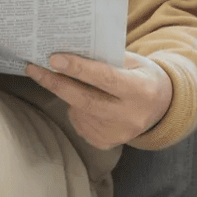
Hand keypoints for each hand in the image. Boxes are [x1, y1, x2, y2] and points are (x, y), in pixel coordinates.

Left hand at [25, 51, 173, 148]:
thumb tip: (72, 53)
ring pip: (79, 111)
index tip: (54, 58)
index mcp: (141, 91)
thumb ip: (108, 60)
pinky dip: (76, 109)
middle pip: (85, 100)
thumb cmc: (144, 76)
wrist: (162, 107)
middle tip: (35, 69)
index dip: (79, 68)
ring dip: (68, 95)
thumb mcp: (135, 62)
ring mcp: (117, 134)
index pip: (105, 78)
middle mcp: (130, 116)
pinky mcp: (106, 143)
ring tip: (70, 81)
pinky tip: (84, 100)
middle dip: (57, 83)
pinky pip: (80, 123)